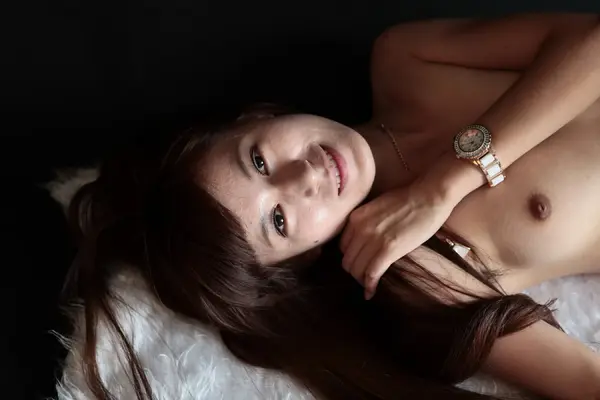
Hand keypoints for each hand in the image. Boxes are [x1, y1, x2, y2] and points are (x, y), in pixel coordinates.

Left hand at [339, 180, 457, 299]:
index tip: (360, 263)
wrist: (428, 197)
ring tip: (369, 284)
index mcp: (356, 217)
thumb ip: (366, 223)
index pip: (343, 247)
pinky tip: (371, 292)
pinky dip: (370, 285)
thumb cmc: (408, 200)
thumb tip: (363, 240)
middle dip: (355, 271)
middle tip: (365, 276)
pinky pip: (371, 273)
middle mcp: (359, 228)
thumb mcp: (377, 208)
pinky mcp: (388, 250)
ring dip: (361, 280)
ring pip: (357, 269)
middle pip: (347, 260)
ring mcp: (373, 239)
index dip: (351, 257)